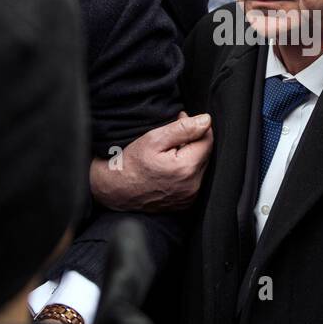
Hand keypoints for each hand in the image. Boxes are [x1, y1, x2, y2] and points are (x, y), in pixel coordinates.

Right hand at [89, 112, 213, 211]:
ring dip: (189, 156)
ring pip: (200, 167)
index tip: (181, 121)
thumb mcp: (154, 139)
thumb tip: (206, 120)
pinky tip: (168, 168)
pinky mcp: (185, 203)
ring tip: (167, 154)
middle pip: (205, 154)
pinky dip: (185, 171)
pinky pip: (193, 181)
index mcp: (186, 168)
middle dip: (193, 142)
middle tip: (170, 138)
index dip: (196, 127)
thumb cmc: (130, 163)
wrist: (115, 190)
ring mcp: (189, 197)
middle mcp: (192, 186)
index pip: (208, 140)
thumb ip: (183, 128)